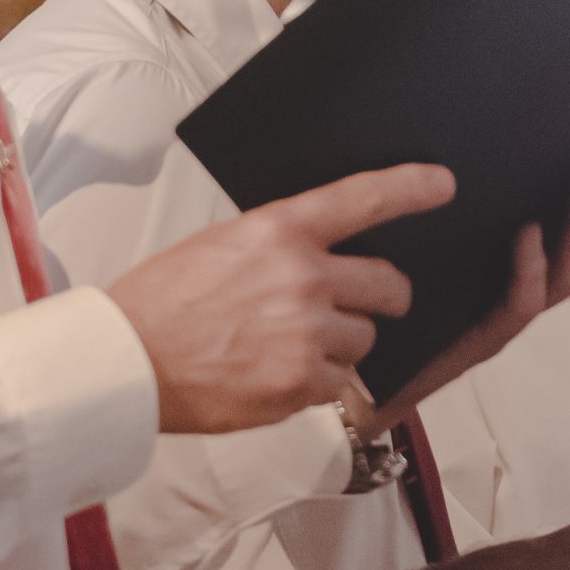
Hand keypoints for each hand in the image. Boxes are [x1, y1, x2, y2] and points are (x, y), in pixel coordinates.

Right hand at [107, 165, 453, 433]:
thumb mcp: (223, 244)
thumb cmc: (162, 300)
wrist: (126, 360)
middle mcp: (303, 278)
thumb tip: (322, 258)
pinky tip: (276, 374)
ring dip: (344, 345)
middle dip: (385, 297)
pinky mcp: (300, 385)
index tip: (443, 184)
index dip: (412, 189)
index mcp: (280, 231)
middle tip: (368, 302)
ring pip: (366, 340)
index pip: (363, 199)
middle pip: (389, 285)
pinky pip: (339, 384)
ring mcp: (306, 334)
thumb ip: (280, 247)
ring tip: (294, 345)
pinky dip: (318, 384)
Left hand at [347, 154, 569, 436]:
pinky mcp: (478, 343)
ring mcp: (505, 320)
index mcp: (516, 271)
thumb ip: (456, 215)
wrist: (356, 388)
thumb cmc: (390, 317)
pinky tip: (528, 235)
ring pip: (565, 277)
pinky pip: (515, 307)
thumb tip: (460, 152)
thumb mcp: (430, 249)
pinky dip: (527, 270)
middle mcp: (522, 294)